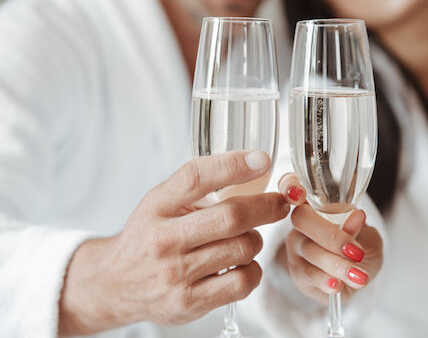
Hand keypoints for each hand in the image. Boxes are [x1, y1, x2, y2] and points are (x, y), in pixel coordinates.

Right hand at [58, 151, 289, 335]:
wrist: (114, 284)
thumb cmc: (148, 236)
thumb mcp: (161, 202)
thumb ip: (199, 186)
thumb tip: (255, 169)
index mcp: (157, 205)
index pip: (196, 177)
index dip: (234, 165)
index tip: (262, 160)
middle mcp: (163, 239)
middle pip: (231, 216)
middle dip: (266, 206)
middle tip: (279, 203)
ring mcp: (175, 274)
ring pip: (242, 248)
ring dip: (256, 239)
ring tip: (247, 237)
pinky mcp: (188, 302)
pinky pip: (242, 281)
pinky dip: (253, 269)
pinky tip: (242, 263)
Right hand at [277, 174, 382, 304]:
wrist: (359, 277)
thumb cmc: (361, 248)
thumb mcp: (368, 236)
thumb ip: (359, 228)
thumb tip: (355, 216)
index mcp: (316, 203)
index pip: (291, 185)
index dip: (290, 186)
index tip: (299, 194)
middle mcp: (300, 223)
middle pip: (302, 220)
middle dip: (331, 236)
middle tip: (356, 252)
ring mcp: (296, 249)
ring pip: (310, 251)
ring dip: (338, 265)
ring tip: (359, 276)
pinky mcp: (298, 273)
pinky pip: (310, 275)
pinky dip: (327, 281)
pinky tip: (339, 285)